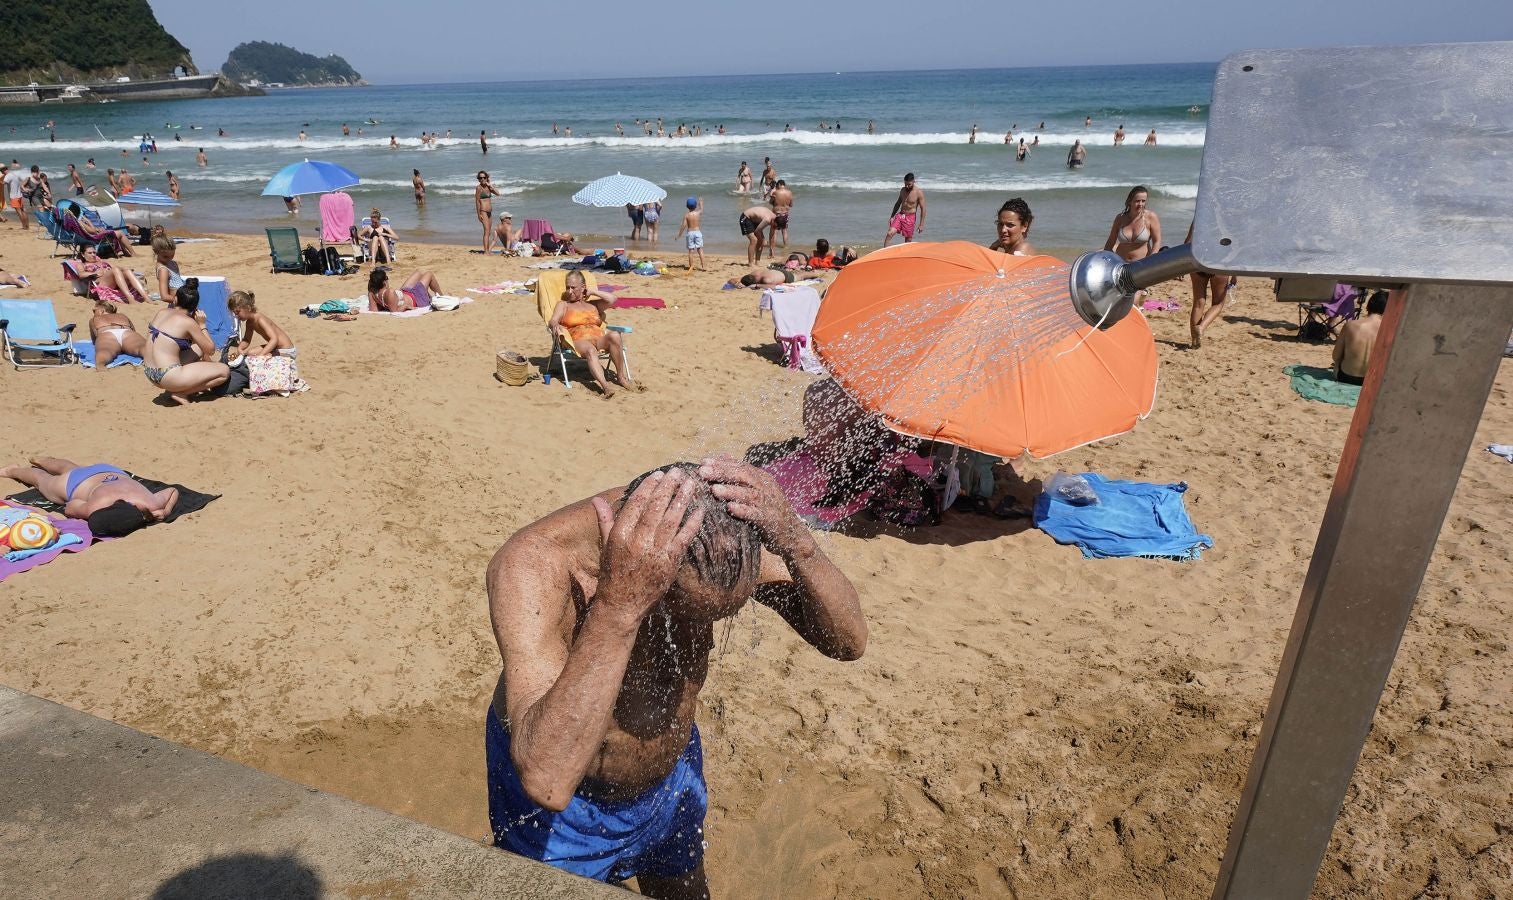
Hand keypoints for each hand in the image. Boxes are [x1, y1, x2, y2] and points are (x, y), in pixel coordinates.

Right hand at [591, 469, 702, 623]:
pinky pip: (684, 538)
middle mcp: (637, 541)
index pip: (636, 503)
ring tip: (691, 484)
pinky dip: (693, 523)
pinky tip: (700, 510)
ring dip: (682, 499)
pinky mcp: (670, 563)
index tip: (658, 474)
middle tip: (678, 472)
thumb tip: (597, 500)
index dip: (649, 487)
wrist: (622, 604)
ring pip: (671, 519)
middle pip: (655, 507)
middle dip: (668, 487)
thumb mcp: (606, 546)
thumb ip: (605, 521)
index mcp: (620, 534)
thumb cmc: (613, 573)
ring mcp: (655, 552)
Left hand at [698, 455, 806, 555]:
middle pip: (744, 476)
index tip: (703, 462)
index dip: (722, 463)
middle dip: (723, 473)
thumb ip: (741, 474)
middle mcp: (766, 488)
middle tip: (703, 472)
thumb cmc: (770, 510)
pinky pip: (756, 514)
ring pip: (749, 494)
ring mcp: (769, 503)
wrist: (792, 534)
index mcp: (762, 478)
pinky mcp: (770, 520)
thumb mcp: (757, 489)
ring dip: (731, 491)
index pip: (741, 466)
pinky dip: (743, 510)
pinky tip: (730, 508)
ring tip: (714, 490)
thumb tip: (724, 455)